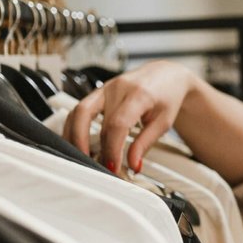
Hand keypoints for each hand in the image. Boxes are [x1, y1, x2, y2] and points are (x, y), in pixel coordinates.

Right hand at [64, 60, 196, 173]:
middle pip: (92, 119)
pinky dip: (74, 128)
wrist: (166, 75)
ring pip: (78, 112)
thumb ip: (145, 143)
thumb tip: (133, 165)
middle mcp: (117, 87)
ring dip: (75, 137)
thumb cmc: (167, 96)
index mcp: (138, 94)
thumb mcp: (163, 122)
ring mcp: (105, 87)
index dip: (112, 149)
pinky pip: (79, 109)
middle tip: (95, 166)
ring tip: (83, 158)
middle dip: (89, 146)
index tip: (113, 168)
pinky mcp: (98, 91)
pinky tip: (78, 144)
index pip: (117, 124)